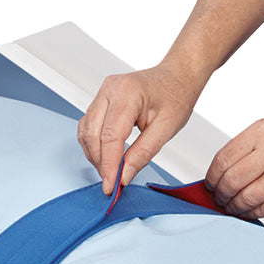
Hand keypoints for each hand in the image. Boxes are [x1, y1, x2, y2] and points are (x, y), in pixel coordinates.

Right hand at [77, 63, 202, 194]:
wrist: (177, 76)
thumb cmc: (176, 96)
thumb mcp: (166, 129)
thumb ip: (143, 154)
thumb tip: (124, 176)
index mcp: (127, 93)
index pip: (110, 137)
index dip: (108, 166)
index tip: (111, 187)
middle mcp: (109, 90)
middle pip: (92, 135)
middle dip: (100, 163)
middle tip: (113, 183)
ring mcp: (102, 93)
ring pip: (86, 132)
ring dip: (95, 156)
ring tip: (111, 171)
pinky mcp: (100, 100)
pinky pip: (88, 126)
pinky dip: (94, 145)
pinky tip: (107, 157)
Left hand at [206, 101, 263, 218]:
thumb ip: (248, 147)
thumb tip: (223, 172)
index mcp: (262, 131)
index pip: (223, 160)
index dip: (211, 178)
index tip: (209, 184)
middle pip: (233, 182)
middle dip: (220, 195)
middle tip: (218, 199)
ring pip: (249, 198)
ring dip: (234, 207)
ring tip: (231, 207)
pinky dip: (254, 213)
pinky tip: (249, 212)